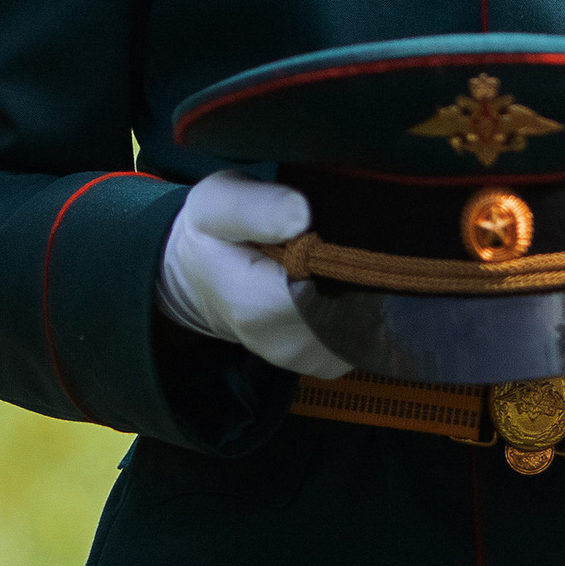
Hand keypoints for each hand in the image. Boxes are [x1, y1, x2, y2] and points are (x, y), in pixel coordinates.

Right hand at [157, 172, 351, 379]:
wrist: (200, 277)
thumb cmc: (211, 233)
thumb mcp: (217, 204)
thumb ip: (255, 208)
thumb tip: (302, 215)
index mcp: (257, 308)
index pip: (329, 285)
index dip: (345, 253)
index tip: (339, 226)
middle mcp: (285, 345)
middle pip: (354, 305)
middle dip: (362, 268)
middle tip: (344, 232)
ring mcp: (308, 360)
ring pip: (364, 320)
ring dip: (363, 286)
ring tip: (338, 251)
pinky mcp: (325, 362)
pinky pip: (363, 332)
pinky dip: (360, 303)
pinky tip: (340, 277)